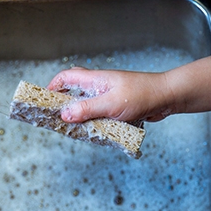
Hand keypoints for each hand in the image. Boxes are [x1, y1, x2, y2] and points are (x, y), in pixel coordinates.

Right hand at [47, 67, 175, 123]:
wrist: (166, 98)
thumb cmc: (142, 95)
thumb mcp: (110, 104)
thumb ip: (86, 109)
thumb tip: (64, 114)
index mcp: (95, 80)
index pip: (66, 77)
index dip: (53, 87)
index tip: (44, 101)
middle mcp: (99, 87)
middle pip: (74, 92)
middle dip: (63, 105)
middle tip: (56, 119)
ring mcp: (108, 97)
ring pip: (86, 106)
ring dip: (80, 117)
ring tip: (73, 130)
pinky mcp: (116, 108)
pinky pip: (99, 115)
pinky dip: (94, 123)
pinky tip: (94, 133)